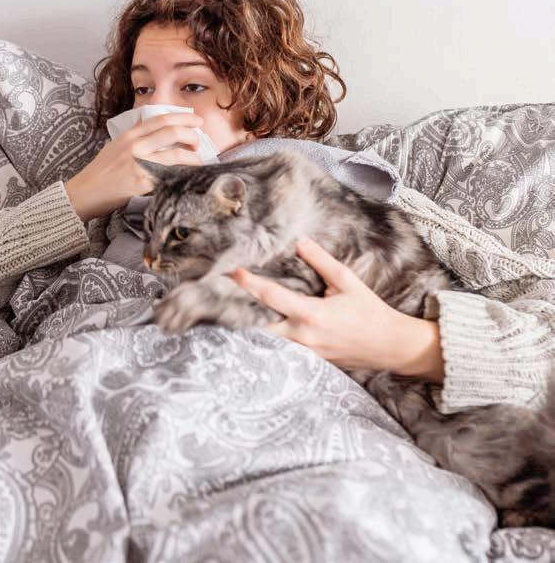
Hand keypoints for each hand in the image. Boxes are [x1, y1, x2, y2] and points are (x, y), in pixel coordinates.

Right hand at [63, 113, 204, 221]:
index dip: (183, 117)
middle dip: (193, 135)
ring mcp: (140, 164)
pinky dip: (183, 175)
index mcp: (129, 136)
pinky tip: (189, 177)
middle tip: (199, 141)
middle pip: (173, 132)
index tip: (196, 120)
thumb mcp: (114, 146)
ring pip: (177, 154)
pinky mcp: (143, 183)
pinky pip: (171, 176)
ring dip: (193, 156)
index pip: (161, 119)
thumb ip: (132, 133)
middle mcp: (135, 146)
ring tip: (197, 159)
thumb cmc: (99, 173)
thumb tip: (145, 118)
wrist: (84, 194)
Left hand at [229, 238, 444, 381]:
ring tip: (224, 313)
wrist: (390, 347)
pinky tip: (251, 330)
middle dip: (235, 312)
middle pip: (257, 325)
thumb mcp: (348, 282)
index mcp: (311, 314)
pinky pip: (278, 351)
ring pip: (265, 341)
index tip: (231, 271)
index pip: (271, 296)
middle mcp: (302, 336)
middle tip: (214, 298)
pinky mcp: (306, 362)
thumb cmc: (370, 312)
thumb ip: (321, 262)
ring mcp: (303, 353)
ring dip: (246, 327)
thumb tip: (299, 241)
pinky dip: (263, 340)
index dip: (248, 283)